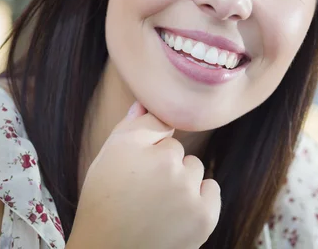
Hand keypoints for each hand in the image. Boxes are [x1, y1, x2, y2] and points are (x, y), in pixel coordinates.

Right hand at [69, 102, 220, 248]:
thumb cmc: (105, 204)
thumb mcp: (107, 158)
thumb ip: (131, 126)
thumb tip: (146, 102)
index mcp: (135, 145)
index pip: (159, 127)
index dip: (146, 150)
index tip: (135, 170)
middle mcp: (165, 162)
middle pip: (177, 151)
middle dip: (165, 166)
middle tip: (142, 193)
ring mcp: (188, 190)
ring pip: (194, 169)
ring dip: (183, 182)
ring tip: (157, 206)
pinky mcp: (204, 215)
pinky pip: (211, 189)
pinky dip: (200, 200)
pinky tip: (178, 214)